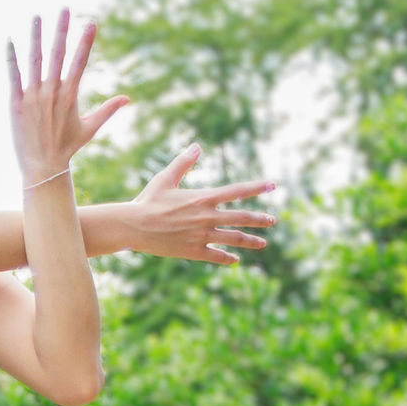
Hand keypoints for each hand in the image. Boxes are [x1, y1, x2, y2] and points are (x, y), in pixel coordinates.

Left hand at [7, 10, 128, 188]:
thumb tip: (128, 99)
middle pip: (58, 54)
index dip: (86, 42)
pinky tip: (10, 41)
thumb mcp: (90, 127)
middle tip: (65, 9)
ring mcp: (33, 96)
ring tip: (37, 17)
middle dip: (62, 30)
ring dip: (36, 37)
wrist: (43, 166)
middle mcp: (52, 92)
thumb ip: (108, 109)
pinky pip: (13, 76)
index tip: (91, 23)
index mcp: (71, 95)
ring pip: (35, 60)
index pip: (80, 62)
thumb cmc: (67, 147)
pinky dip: (11, 58)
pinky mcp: (16, 103)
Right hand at [112, 143, 278, 265]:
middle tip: (272, 220)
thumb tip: (197, 146)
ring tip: (263, 243)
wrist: (133, 226)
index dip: (256, 187)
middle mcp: (206, 217)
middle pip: (241, 217)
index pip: (236, 191)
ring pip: (233, 238)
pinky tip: (235, 259)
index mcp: (202, 198)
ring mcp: (201, 236)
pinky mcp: (192, 251)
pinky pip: (216, 256)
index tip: (273, 185)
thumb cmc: (147, 200)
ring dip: (250, 241)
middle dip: (260, 219)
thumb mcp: (165, 178)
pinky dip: (228, 258)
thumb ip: (183, 163)